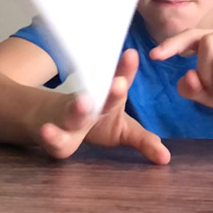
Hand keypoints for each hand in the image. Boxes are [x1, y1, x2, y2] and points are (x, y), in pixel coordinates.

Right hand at [36, 48, 169, 164]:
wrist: (55, 120)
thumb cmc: (97, 122)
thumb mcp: (123, 129)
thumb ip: (143, 140)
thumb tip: (166, 158)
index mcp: (109, 97)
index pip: (119, 78)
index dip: (126, 68)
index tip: (132, 54)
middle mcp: (91, 101)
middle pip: (101, 96)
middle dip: (111, 91)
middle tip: (121, 83)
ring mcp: (71, 115)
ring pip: (75, 110)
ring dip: (79, 107)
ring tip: (84, 101)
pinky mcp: (56, 135)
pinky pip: (53, 135)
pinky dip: (50, 134)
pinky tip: (46, 130)